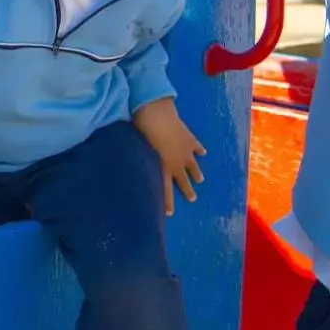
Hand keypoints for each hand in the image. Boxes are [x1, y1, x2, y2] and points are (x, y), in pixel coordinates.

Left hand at [132, 98, 206, 216]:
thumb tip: (126, 163)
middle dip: (187, 190)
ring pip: (193, 165)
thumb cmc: (143, 132)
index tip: (169, 213)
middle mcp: (177, 162)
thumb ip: (137, 159)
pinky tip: (203, 152)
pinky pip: (196, 146)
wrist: (158, 116)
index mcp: (163, 166)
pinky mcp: (189, 138)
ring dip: (196, 173)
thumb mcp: (137, 149)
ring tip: (200, 179)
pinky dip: (199, 149)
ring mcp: (185, 150)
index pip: (166, 188)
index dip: (167, 201)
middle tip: (192, 199)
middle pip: (184, 179)